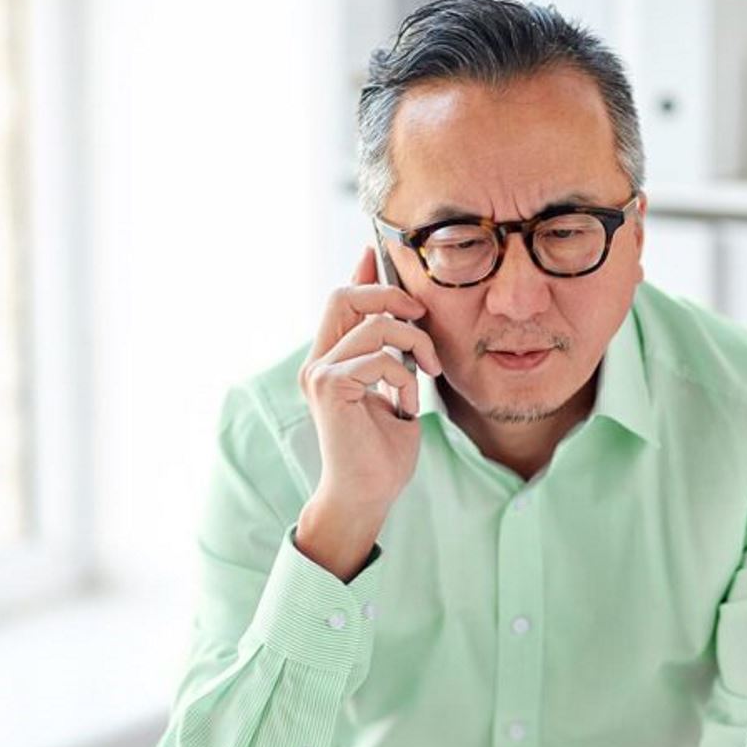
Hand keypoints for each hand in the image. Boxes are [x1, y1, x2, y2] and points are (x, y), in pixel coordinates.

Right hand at [294, 245, 443, 577]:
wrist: (369, 495)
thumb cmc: (383, 452)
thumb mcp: (394, 389)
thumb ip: (392, 354)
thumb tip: (403, 315)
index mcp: (331, 360)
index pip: (342, 300)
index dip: (363, 273)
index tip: (381, 251)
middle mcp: (318, 362)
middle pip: (344, 296)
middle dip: (390, 294)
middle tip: (421, 315)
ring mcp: (320, 374)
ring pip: (374, 324)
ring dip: (414, 342)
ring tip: (427, 370)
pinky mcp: (330, 388)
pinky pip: (380, 357)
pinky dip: (404, 375)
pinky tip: (405, 402)